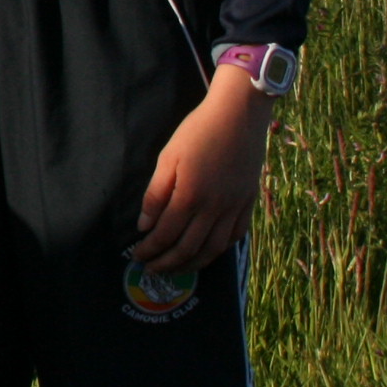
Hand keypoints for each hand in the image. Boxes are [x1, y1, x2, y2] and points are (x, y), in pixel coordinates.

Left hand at [133, 66, 275, 274]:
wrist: (239, 117)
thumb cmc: (197, 132)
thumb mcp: (169, 157)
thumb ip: (157, 193)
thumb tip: (145, 225)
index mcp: (191, 196)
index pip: (166, 234)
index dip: (150, 249)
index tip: (137, 256)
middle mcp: (215, 209)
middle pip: (189, 248)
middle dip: (167, 263)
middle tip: (151, 270)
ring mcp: (235, 208)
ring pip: (214, 248)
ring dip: (193, 263)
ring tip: (177, 269)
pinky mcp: (249, 203)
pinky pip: (235, 235)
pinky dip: (220, 249)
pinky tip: (208, 252)